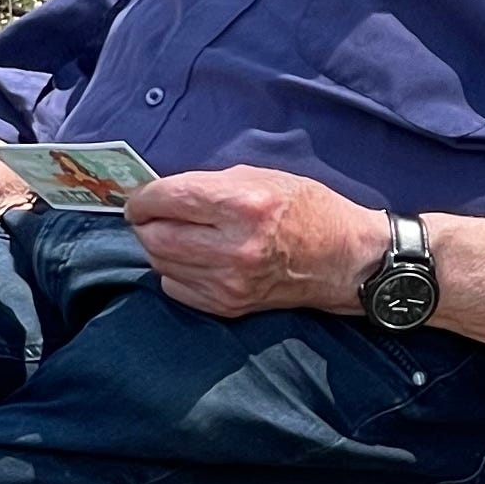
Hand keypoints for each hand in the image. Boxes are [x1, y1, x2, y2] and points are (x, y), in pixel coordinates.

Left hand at [124, 166, 382, 320]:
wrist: (343, 259)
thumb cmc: (305, 209)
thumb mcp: (259, 177)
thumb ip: (206, 185)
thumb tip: (160, 195)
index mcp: (243, 205)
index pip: (165, 199)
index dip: (143, 197)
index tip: (141, 198)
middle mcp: (234, 247)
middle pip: (154, 237)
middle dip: (146, 223)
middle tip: (154, 216)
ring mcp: (230, 282)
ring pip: (160, 264)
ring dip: (160, 247)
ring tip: (180, 236)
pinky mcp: (228, 306)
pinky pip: (175, 288)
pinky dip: (176, 272)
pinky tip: (197, 260)